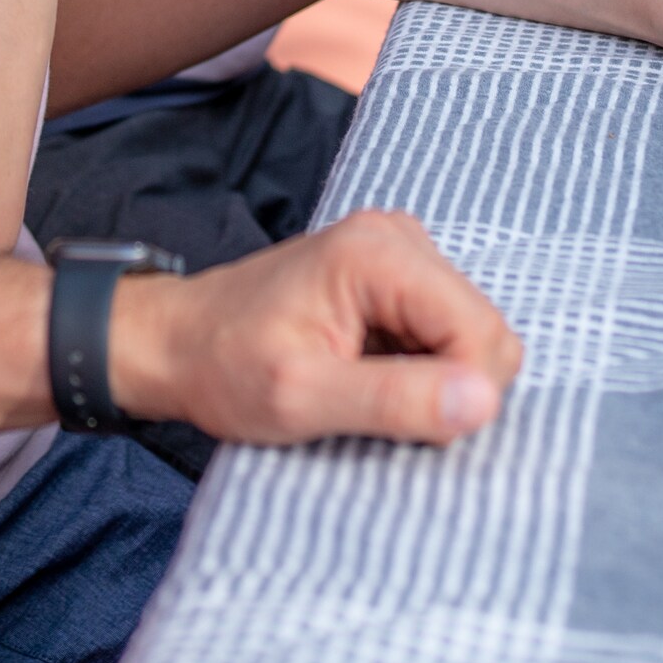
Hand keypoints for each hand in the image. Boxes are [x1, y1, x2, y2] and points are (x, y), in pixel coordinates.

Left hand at [112, 210, 521, 446]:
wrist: (175, 343)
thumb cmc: (224, 367)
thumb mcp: (301, 397)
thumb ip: (395, 400)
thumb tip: (484, 403)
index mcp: (380, 253)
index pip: (484, 334)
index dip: (462, 395)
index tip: (404, 425)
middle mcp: (399, 237)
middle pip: (487, 332)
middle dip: (450, 388)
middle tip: (375, 409)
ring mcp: (400, 252)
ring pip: (472, 337)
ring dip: (433, 381)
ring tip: (363, 390)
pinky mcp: (396, 277)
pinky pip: (446, 334)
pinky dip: (420, 369)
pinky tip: (368, 376)